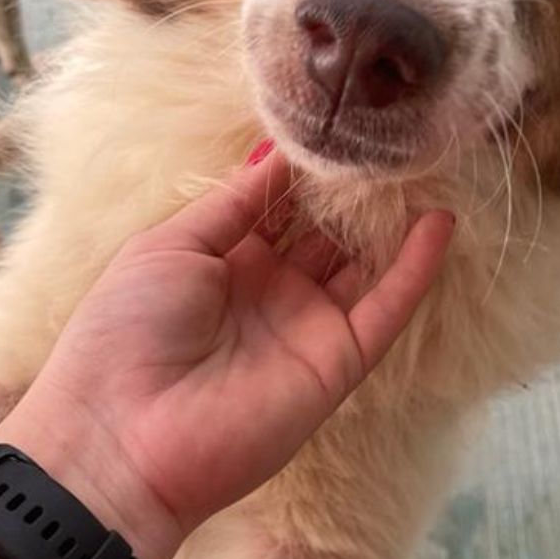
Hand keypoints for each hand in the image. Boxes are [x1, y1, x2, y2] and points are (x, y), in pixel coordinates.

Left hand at [0, 147, 453, 558]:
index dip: (305, 167)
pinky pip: (385, 308)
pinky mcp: (337, 363)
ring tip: (423, 161)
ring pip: (363, 263)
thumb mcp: (171, 246)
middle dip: (353, 187)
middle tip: (388, 134)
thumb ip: (233, 202)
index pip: (278, 203)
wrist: (119, 439)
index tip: (336, 119)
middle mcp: (270, 291)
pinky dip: (415, 268)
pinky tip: (440, 223)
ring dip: (391, 218)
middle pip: (326, 230)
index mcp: (222, 261)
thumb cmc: (125, 331)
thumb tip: (277, 153)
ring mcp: (306, 326)